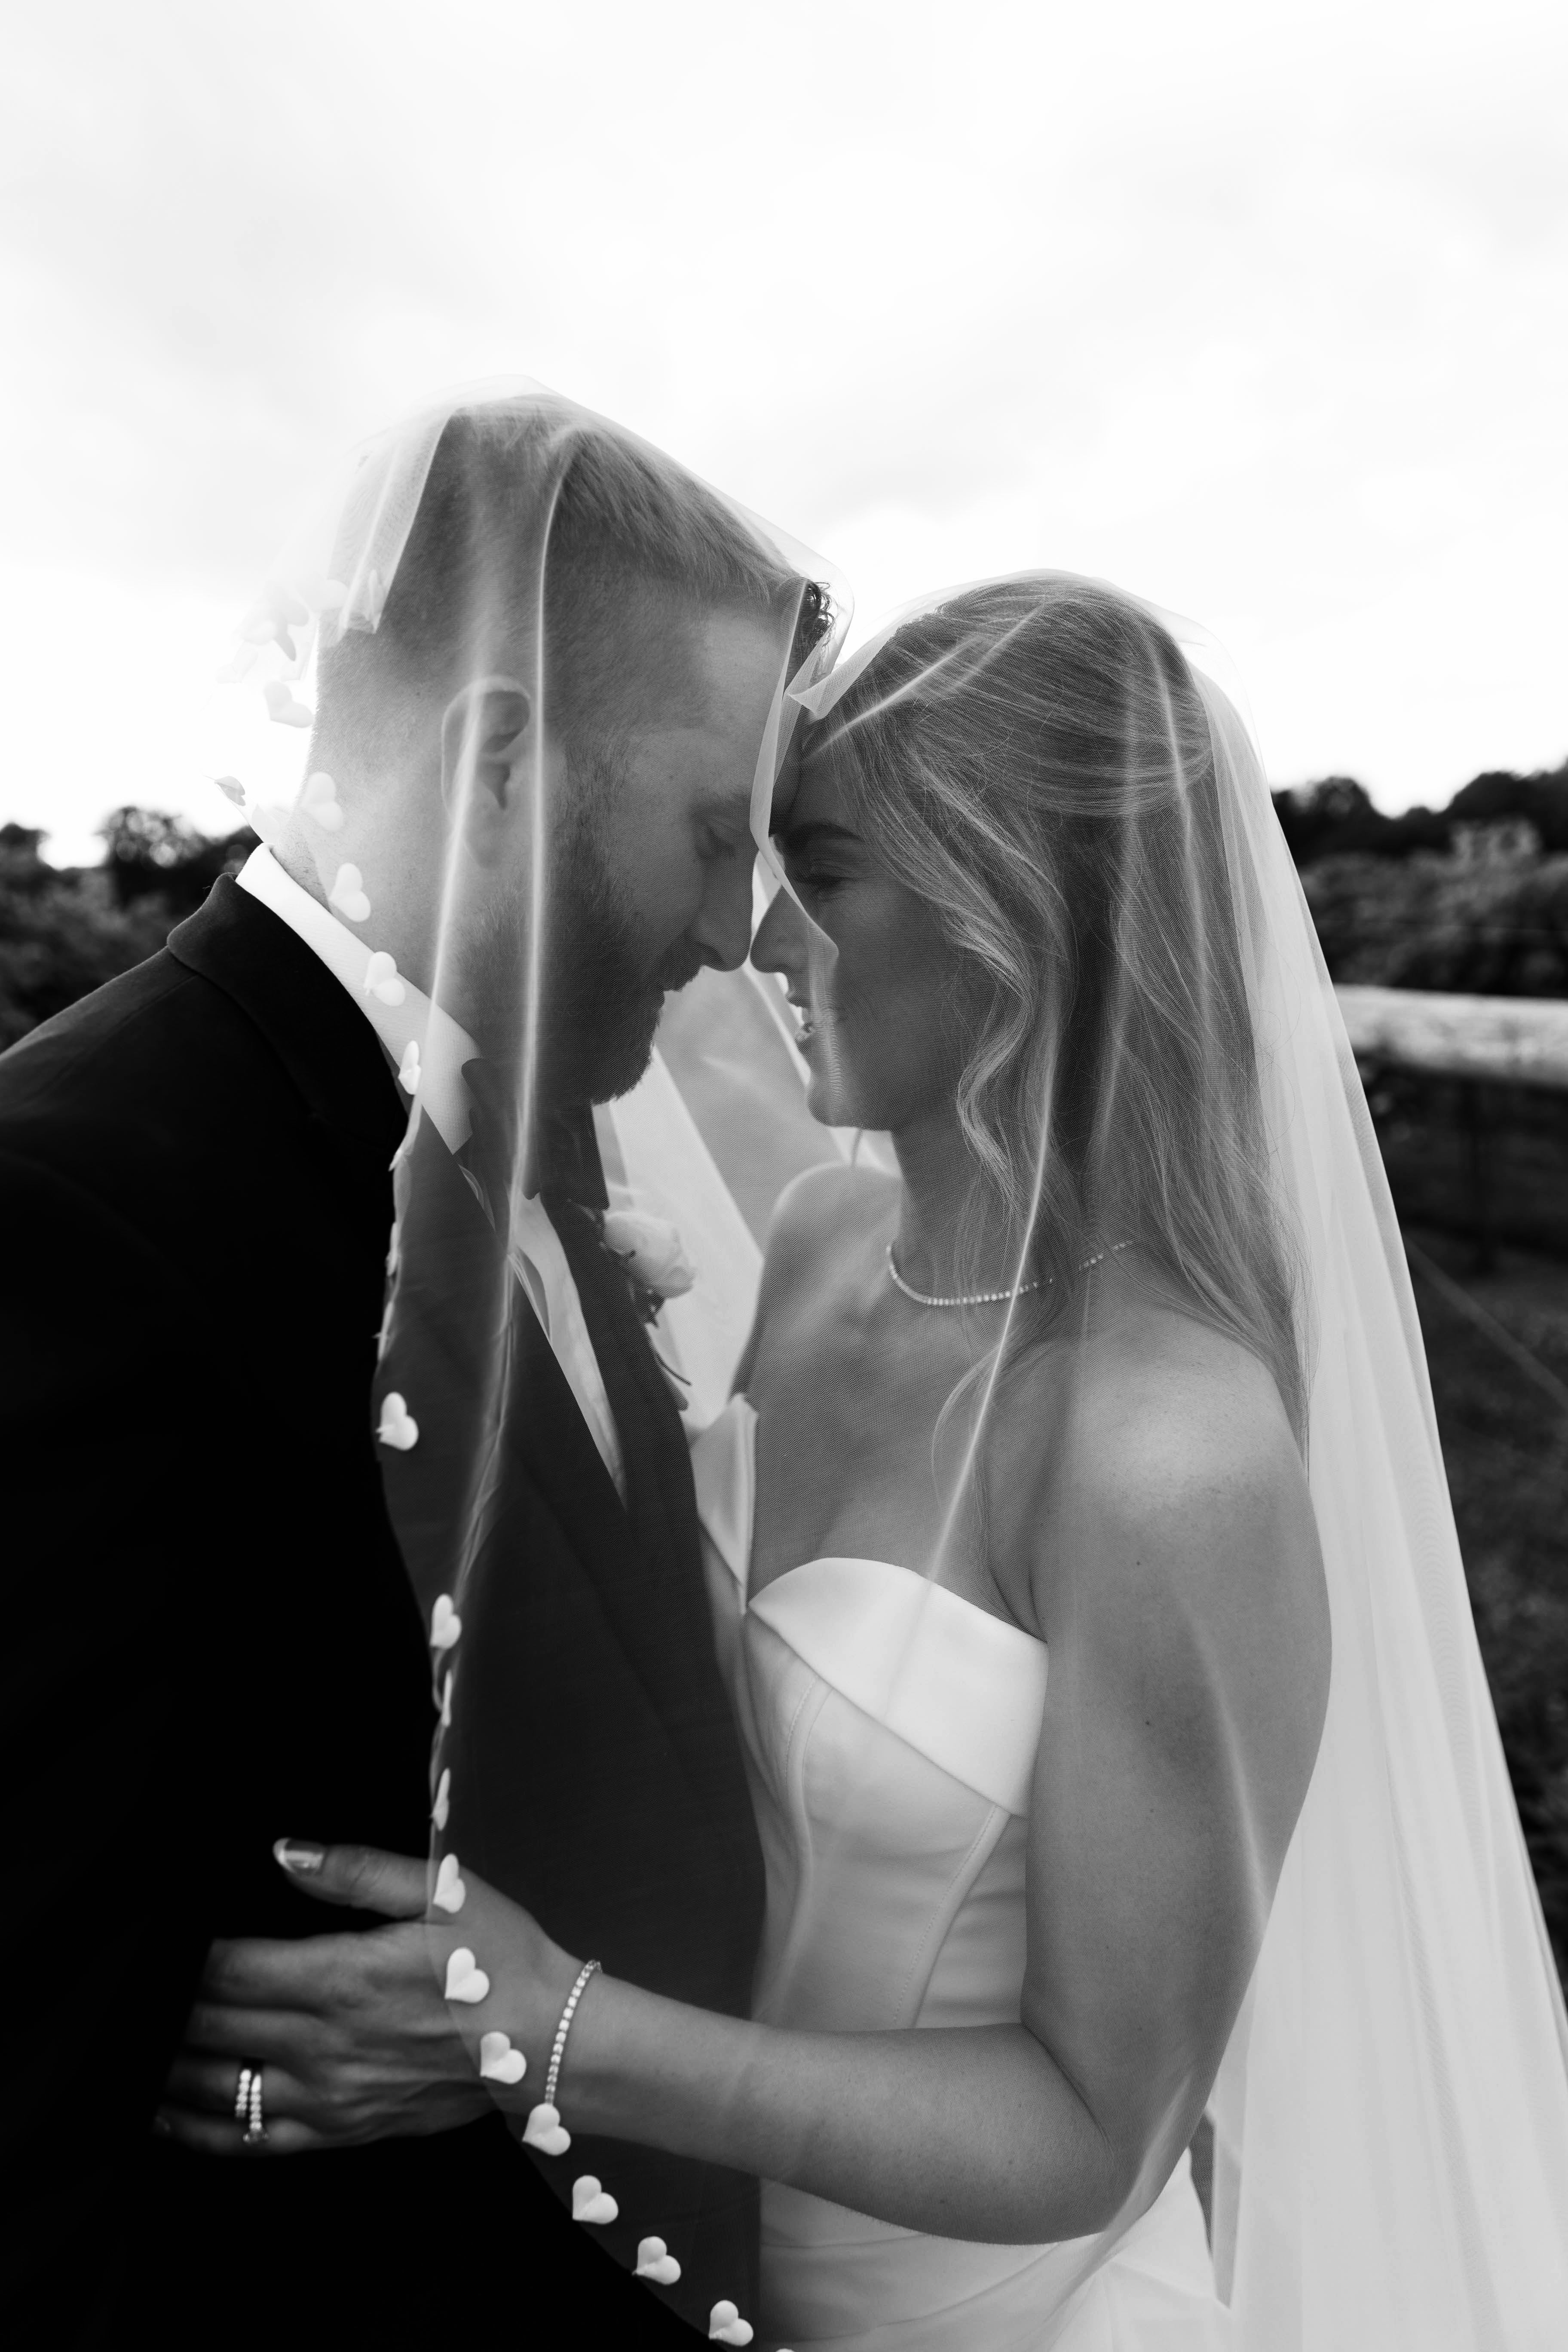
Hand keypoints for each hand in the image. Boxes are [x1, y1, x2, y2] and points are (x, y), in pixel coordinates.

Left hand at [158, 1843, 495, 2156]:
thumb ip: (354, 1870)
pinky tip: (166, 2112)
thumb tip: (284, 1850)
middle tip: (131, 1987)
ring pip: (216, 2088)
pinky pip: (250, 2140)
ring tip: (130, 2046)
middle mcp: (324, 2046)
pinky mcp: (341, 2130)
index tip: (156, 1938)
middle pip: (209, 2028)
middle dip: (161, 2008)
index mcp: (342, 1978)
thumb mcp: (439, 1892)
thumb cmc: (499, 1959)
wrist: (547, 2044)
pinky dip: (198, 2129)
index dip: (181, 1956)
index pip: (228, 1970)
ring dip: (166, 2066)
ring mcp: (329, 2097)